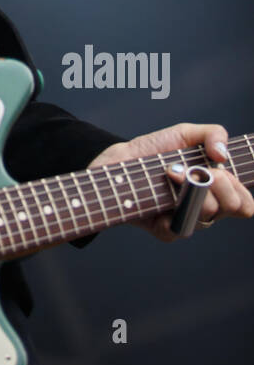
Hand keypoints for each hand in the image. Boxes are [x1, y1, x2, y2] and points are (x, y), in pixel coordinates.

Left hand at [87, 122, 253, 241]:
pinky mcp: (168, 231)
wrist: (122, 160)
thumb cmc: (156, 149)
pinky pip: (181, 227)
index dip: (241, 190)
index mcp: (218, 189)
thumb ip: (213, 134)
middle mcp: (207, 207)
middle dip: (221, 184)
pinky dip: (173, 207)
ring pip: (210, 216)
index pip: (244, 202)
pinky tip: (163, 191)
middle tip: (201, 169)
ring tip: (173, 171)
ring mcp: (188, 219)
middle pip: (235, 207)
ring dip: (194, 189)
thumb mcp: (186, 133)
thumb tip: (224, 153)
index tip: (223, 170)